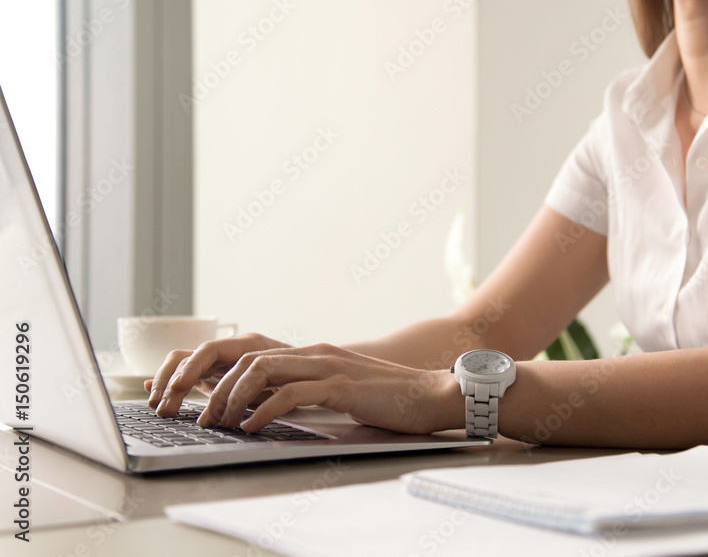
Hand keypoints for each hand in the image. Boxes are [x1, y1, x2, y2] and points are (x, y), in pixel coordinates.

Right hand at [144, 332, 290, 414]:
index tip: (178, 389)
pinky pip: (188, 375)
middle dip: (172, 381)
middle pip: (189, 357)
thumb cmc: (301, 380)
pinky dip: (170, 384)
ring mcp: (221, 361)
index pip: (208, 350)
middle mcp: (230, 350)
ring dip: (167, 385)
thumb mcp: (287, 389)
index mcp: (248, 345)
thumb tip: (240, 412)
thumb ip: (265, 396)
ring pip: (183, 365)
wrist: (312, 375)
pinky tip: (153, 393)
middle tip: (163, 408)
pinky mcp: (215, 374)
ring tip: (157, 407)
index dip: (190, 369)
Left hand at [194, 344, 460, 434]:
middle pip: (250, 359)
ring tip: (217, 421)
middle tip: (202, 415)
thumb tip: (285, 406)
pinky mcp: (341, 386)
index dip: (226, 376)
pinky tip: (251, 426)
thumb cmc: (394, 398)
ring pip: (263, 370)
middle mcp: (318, 353)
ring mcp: (330, 366)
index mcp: (317, 353)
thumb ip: (318, 390)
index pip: (257, 356)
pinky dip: (263, 409)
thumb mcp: (346, 389)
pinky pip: (291, 393)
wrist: (434, 394)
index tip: (207, 400)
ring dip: (232, 397)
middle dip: (218, 387)